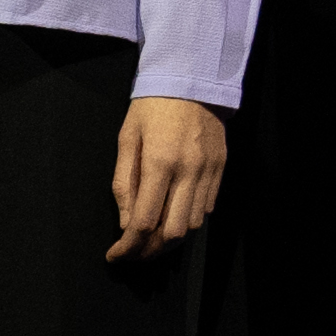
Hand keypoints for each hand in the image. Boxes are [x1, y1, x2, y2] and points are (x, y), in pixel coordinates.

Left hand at [105, 95, 232, 262]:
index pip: (143, 222)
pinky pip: (206, 207)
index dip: (128, 247)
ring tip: (152, 238)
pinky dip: (188, 219)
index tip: (115, 255)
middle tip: (134, 253)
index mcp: (159, 163)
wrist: (191, 79)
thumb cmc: (151, 107)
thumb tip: (125, 223)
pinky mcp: (220, 168)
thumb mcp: (127, 140)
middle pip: (172, 232)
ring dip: (170, 238)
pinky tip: (173, 214)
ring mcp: (208, 171)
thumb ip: (125, 184)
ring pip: (193, 224)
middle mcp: (188, 171)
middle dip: (150, 251)